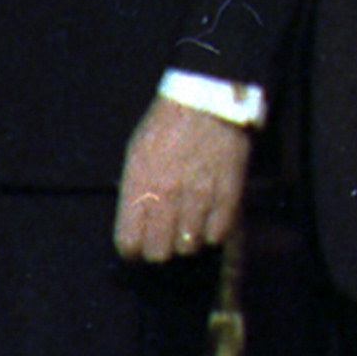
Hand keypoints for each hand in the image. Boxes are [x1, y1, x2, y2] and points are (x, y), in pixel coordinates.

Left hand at [117, 97, 252, 263]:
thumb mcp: (136, 154)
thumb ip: (134, 190)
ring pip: (188, 246)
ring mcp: (199, 195)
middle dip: (158, 251)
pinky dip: (212, 232)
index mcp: (138, 183)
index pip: (129, 240)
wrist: (206, 103)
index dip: (131, 250)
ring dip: (186, 241)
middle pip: (159, 252)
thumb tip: (134, 223)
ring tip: (186, 227)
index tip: (136, 250)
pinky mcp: (227, 195)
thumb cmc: (166, 126)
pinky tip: (207, 219)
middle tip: (162, 241)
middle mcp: (166, 194)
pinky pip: (217, 234)